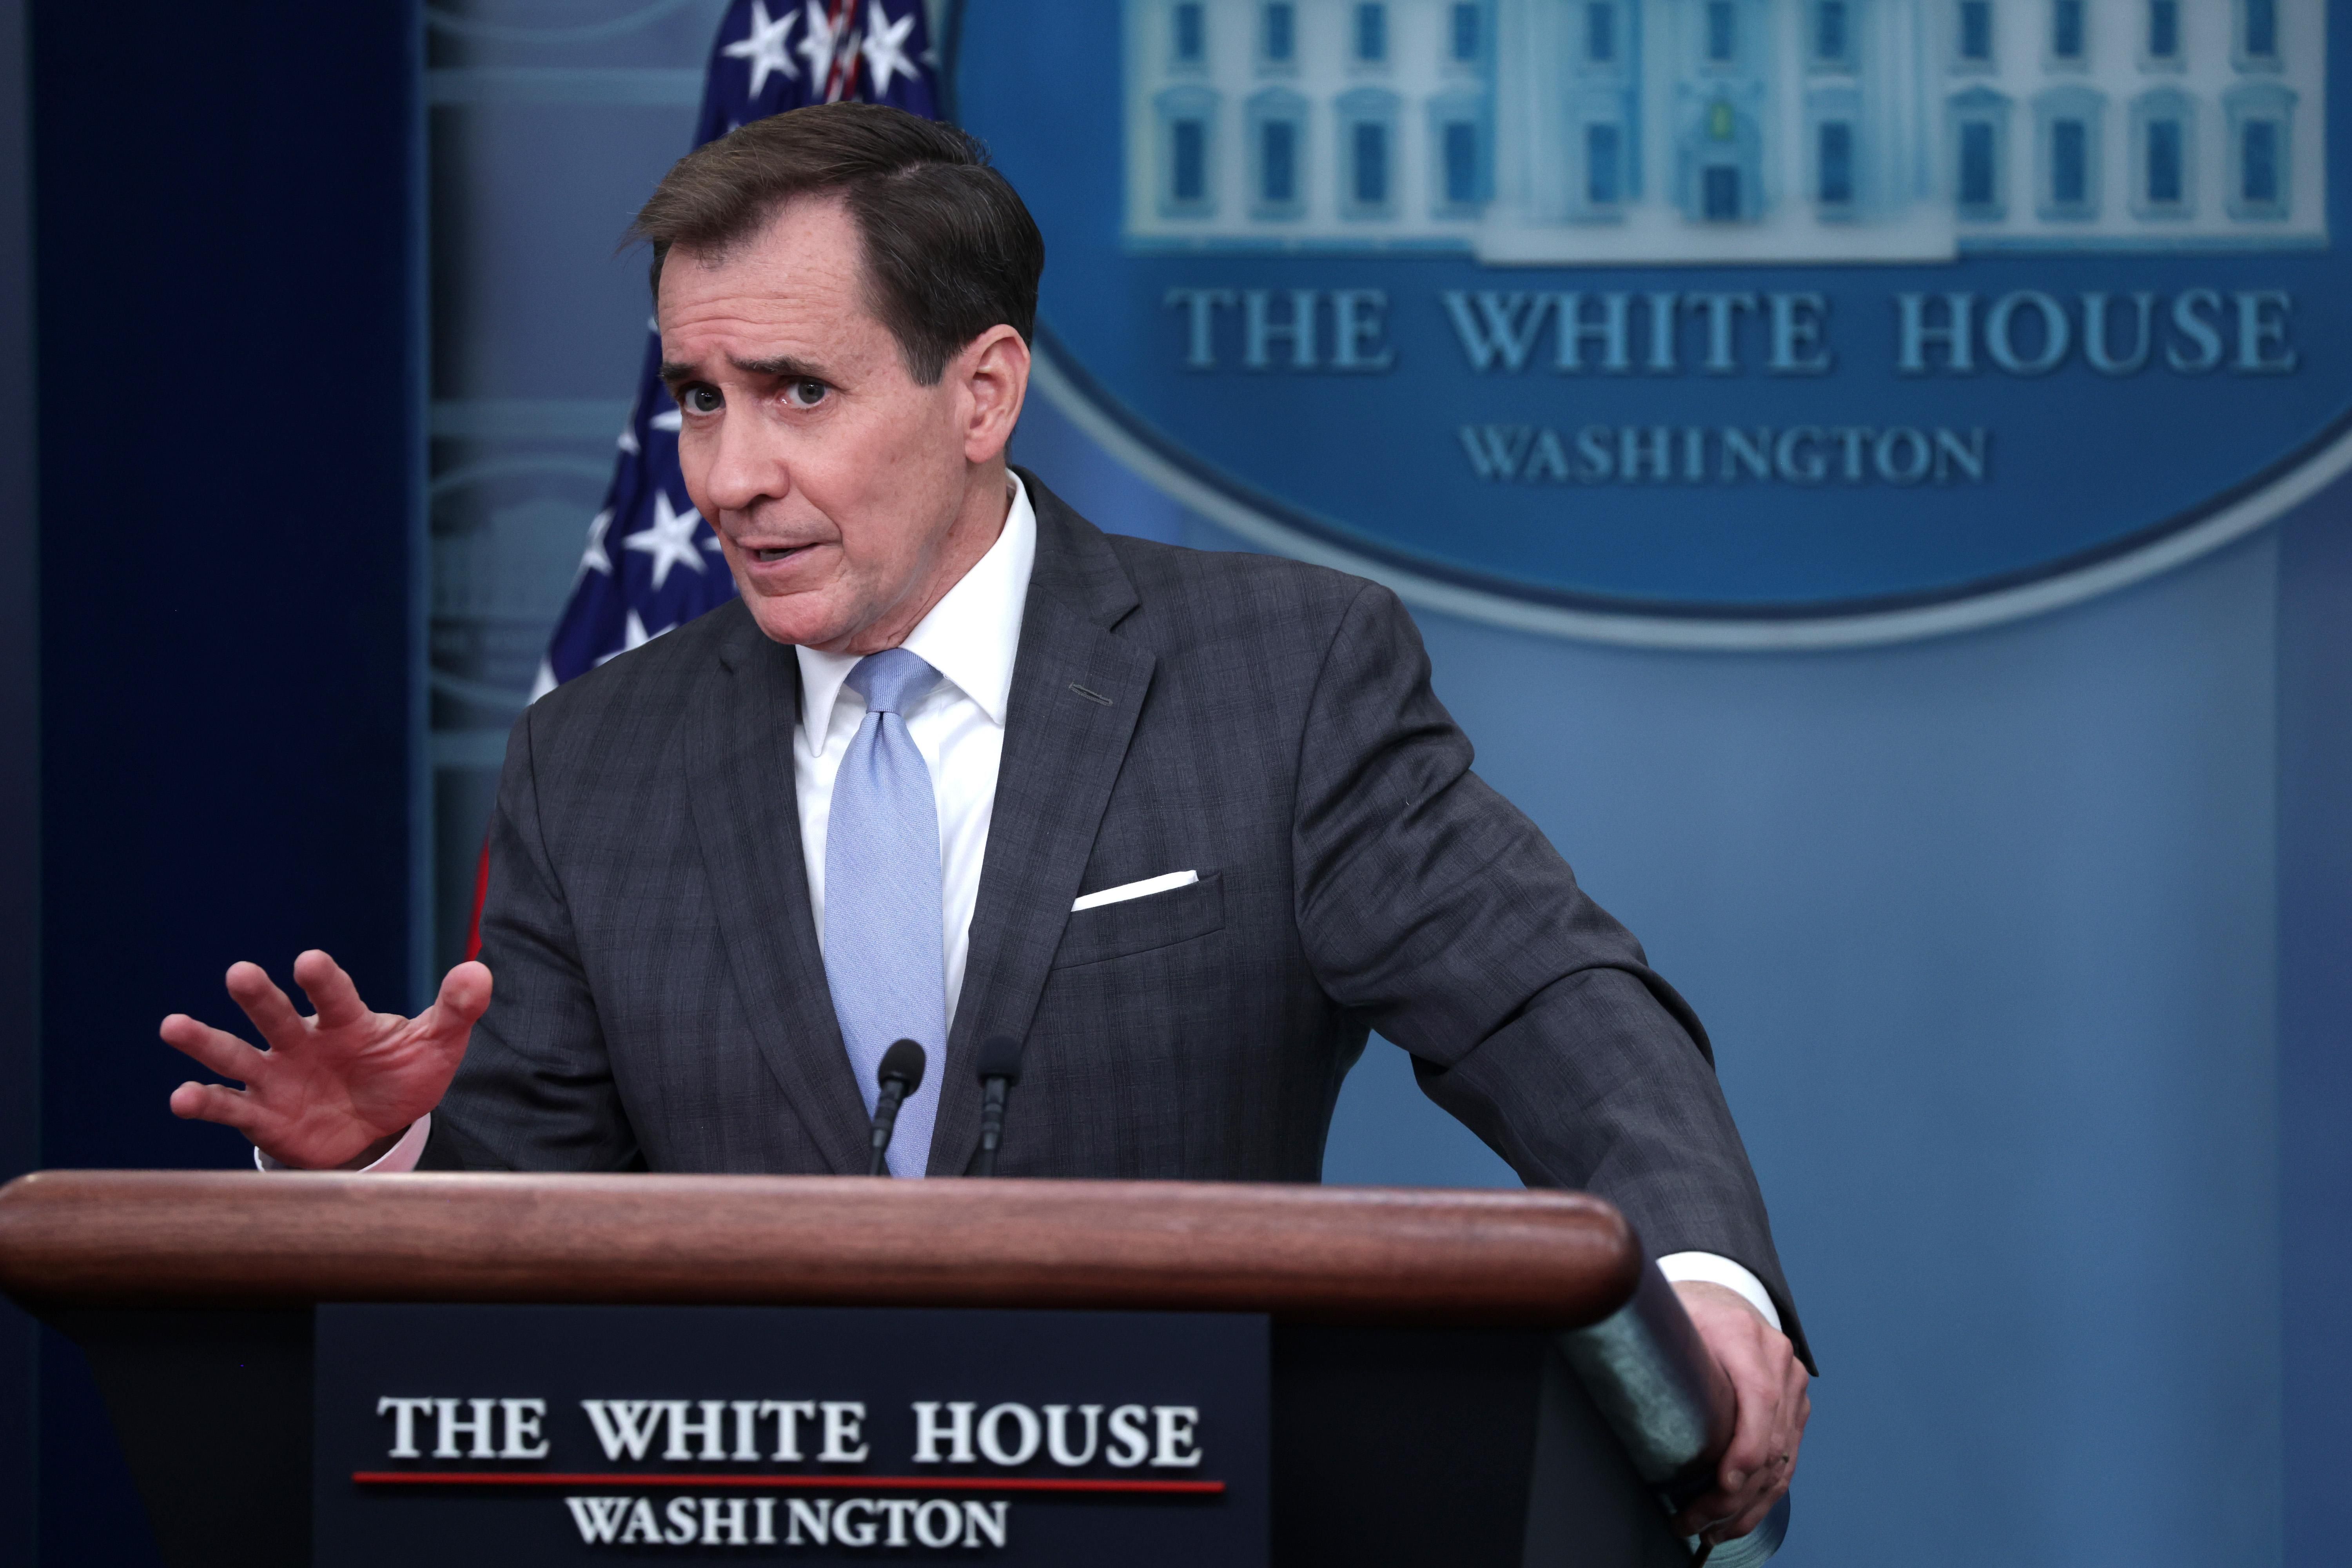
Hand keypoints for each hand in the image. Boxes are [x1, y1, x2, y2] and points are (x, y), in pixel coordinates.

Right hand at [161, 951, 490, 1169]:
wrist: (376, 1124)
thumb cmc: (402, 1074)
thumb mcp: (436, 1044)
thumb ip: (455, 1009)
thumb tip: (480, 971)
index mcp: (345, 1021)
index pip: (335, 996)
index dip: (324, 981)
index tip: (309, 961)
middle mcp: (302, 1041)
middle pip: (276, 1015)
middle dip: (259, 997)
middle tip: (240, 973)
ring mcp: (275, 1076)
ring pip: (236, 1055)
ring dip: (206, 1042)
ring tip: (174, 1026)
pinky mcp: (260, 1114)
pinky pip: (228, 1106)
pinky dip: (204, 1102)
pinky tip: (181, 1097)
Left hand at [1670, 1280, 1809, 1544]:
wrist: (1725, 1298)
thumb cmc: (1689, 1313)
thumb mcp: (1669, 1318)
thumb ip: (1657, 1348)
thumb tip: (1620, 1379)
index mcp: (1744, 1335)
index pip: (1759, 1397)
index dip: (1746, 1445)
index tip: (1724, 1481)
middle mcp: (1779, 1362)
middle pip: (1769, 1440)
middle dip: (1732, 1492)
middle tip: (1692, 1520)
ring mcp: (1793, 1386)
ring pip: (1781, 1460)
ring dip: (1747, 1505)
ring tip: (1709, 1530)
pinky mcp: (1796, 1408)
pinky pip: (1786, 1461)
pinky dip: (1763, 1495)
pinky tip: (1737, 1517)